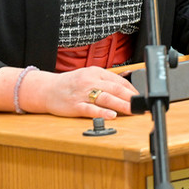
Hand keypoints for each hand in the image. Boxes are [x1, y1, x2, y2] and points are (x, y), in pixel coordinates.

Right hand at [23, 65, 138, 118]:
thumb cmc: (70, 84)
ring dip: (122, 105)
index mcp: (95, 72)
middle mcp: (90, 81)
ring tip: (133, 110)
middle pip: (115, 89)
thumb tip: (126, 85)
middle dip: (131, 98)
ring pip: (106, 98)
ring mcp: (82, 94)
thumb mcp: (88, 75)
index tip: (141, 97)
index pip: (118, 80)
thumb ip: (105, 80)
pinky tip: (112, 115)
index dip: (132, 89)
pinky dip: (103, 112)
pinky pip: (91, 109)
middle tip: (141, 105)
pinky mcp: (75, 106)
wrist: (47, 89)